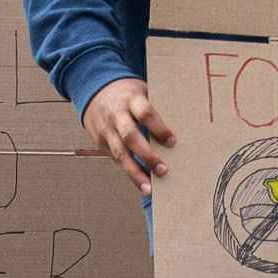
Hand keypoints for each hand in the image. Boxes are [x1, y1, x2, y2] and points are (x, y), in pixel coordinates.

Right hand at [83, 77, 174, 194]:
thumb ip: (155, 107)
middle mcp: (116, 114)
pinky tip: (141, 183)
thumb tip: (182, 126)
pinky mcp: (101, 141)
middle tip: (163, 170)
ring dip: (135, 173)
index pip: (145, 113)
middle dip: (147, 155)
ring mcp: (107, 129)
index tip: (173, 142)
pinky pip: (115, 159)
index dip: (159, 128)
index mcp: (131, 99)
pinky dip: (128, 172)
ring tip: (149, 188)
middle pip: (130, 136)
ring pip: (119, 153)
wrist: (94, 89)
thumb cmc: (128, 93)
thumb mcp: (141, 91)